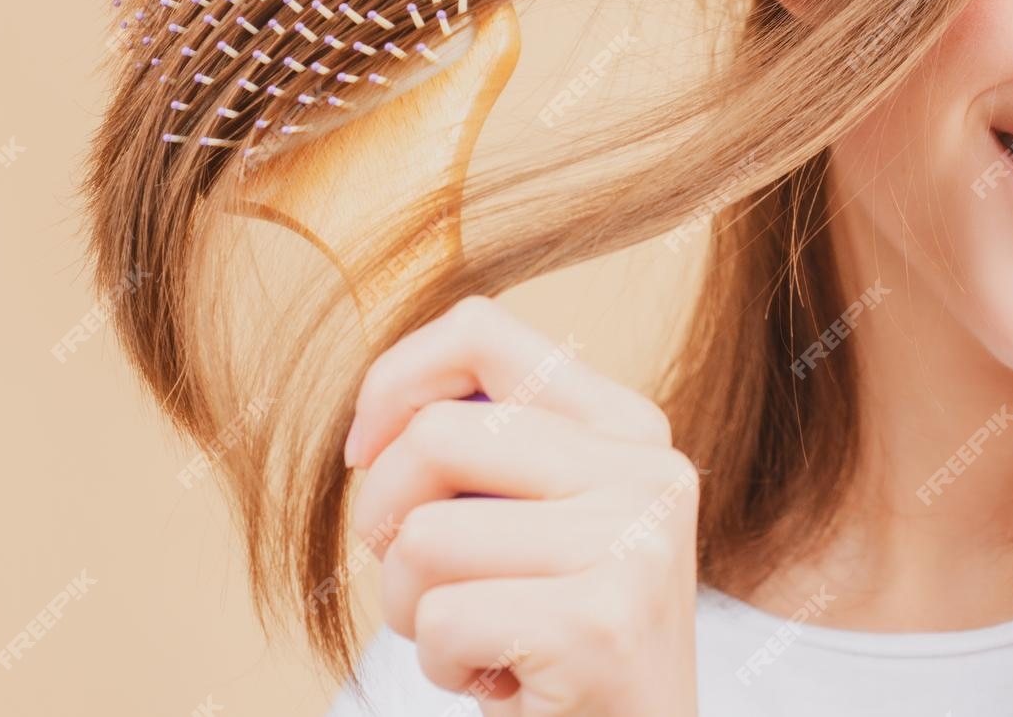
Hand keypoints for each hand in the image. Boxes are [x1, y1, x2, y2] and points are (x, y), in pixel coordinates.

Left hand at [343, 295, 701, 715]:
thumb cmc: (557, 640)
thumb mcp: (540, 520)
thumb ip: (489, 448)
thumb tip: (382, 410)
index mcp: (630, 429)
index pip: (481, 332)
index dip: (394, 380)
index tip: (364, 452)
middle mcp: (648, 473)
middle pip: (437, 436)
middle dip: (386, 519)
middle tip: (420, 581)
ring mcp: (633, 546)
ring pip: (425, 536)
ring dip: (412, 610)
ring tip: (470, 640)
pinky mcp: (600, 624)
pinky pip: (444, 619)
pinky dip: (442, 666)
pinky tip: (500, 680)